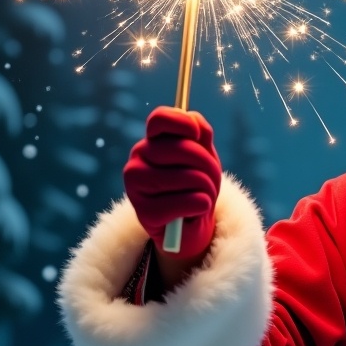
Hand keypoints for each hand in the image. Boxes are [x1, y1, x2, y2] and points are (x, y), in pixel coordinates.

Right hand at [123, 107, 221, 263]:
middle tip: (210, 180)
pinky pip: (188, 202)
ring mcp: (136, 185)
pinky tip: (196, 210)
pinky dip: (202, 206)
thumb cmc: (196, 185)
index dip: (182, 122)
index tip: (197, 135)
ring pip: (190, 177)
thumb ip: (201, 135)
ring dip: (208, 189)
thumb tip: (195, 122)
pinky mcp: (144, 212)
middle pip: (183, 149)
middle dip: (208, 166)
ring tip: (203, 196)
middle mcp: (137, 159)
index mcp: (152, 142)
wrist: (188, 225)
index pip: (160, 119)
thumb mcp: (204, 157)